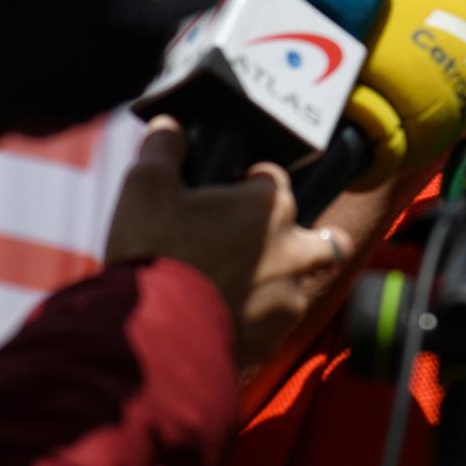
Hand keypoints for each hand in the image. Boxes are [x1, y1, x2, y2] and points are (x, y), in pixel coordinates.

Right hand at [105, 116, 349, 372]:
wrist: (155, 338)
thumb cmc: (155, 253)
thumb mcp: (145, 187)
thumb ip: (163, 148)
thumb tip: (170, 126)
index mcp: (270, 206)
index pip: (275, 180)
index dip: (249, 184)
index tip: (227, 195)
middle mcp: (295, 249)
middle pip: (319, 236)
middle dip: (297, 236)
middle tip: (252, 246)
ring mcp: (289, 297)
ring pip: (301, 283)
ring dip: (280, 281)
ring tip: (238, 287)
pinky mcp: (276, 339)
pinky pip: (278, 324)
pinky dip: (260, 320)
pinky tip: (226, 320)